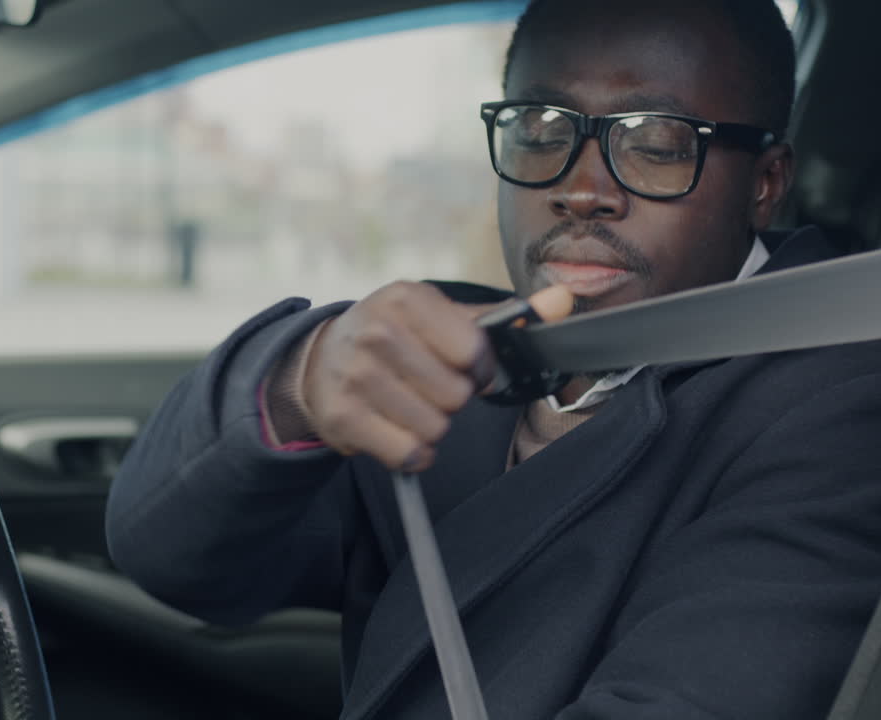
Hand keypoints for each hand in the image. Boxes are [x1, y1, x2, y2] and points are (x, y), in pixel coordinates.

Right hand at [301, 281, 573, 471]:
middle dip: (452, 399)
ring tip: (410, 407)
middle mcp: (377, 332)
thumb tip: (563, 301)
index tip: (460, 366)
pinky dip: (413, 454)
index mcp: (407, 299)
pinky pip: (410, 454)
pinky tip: (398, 431)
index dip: (477, 368)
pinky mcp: (343, 418)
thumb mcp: (439, 314)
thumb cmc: (392, 337)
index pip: (473, 350)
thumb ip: (503, 315)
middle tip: (428, 387)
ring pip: (436, 428)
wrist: (318, 362)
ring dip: (432, 428)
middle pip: (457, 395)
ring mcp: (356, 376)